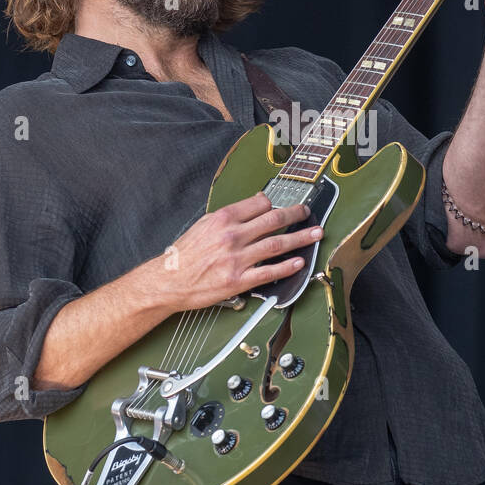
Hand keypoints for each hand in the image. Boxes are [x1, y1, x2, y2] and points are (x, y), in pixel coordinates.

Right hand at [152, 192, 322, 310]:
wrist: (169, 281)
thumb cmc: (184, 255)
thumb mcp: (204, 224)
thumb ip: (230, 215)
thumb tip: (254, 203)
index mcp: (223, 219)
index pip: (259, 204)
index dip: (275, 203)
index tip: (284, 204)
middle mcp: (232, 236)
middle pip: (273, 221)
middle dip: (296, 215)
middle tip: (308, 213)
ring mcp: (237, 259)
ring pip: (277, 244)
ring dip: (300, 238)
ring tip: (315, 234)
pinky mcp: (239, 280)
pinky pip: (269, 272)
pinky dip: (287, 267)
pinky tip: (299, 263)